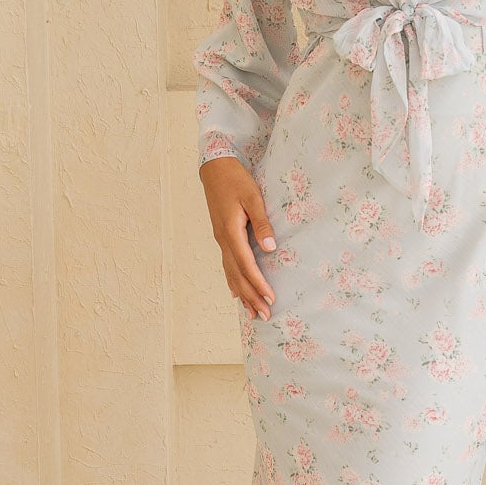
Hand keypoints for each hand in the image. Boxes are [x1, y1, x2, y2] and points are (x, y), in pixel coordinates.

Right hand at [199, 156, 277, 320]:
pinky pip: (227, 265)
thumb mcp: (253, 197)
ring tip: (252, 313)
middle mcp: (223, 240)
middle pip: (237, 275)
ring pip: (231, 273)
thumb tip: (269, 248)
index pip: (246, 264)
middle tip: (264, 316)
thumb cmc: (236, 180)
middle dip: (251, 297)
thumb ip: (262, 222)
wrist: (215, 168)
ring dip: (242, 294)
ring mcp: (220, 239)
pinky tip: (236, 293)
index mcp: (231, 231)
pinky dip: (232, 281)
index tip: (270, 299)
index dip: (258, 283)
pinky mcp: (221, 236)